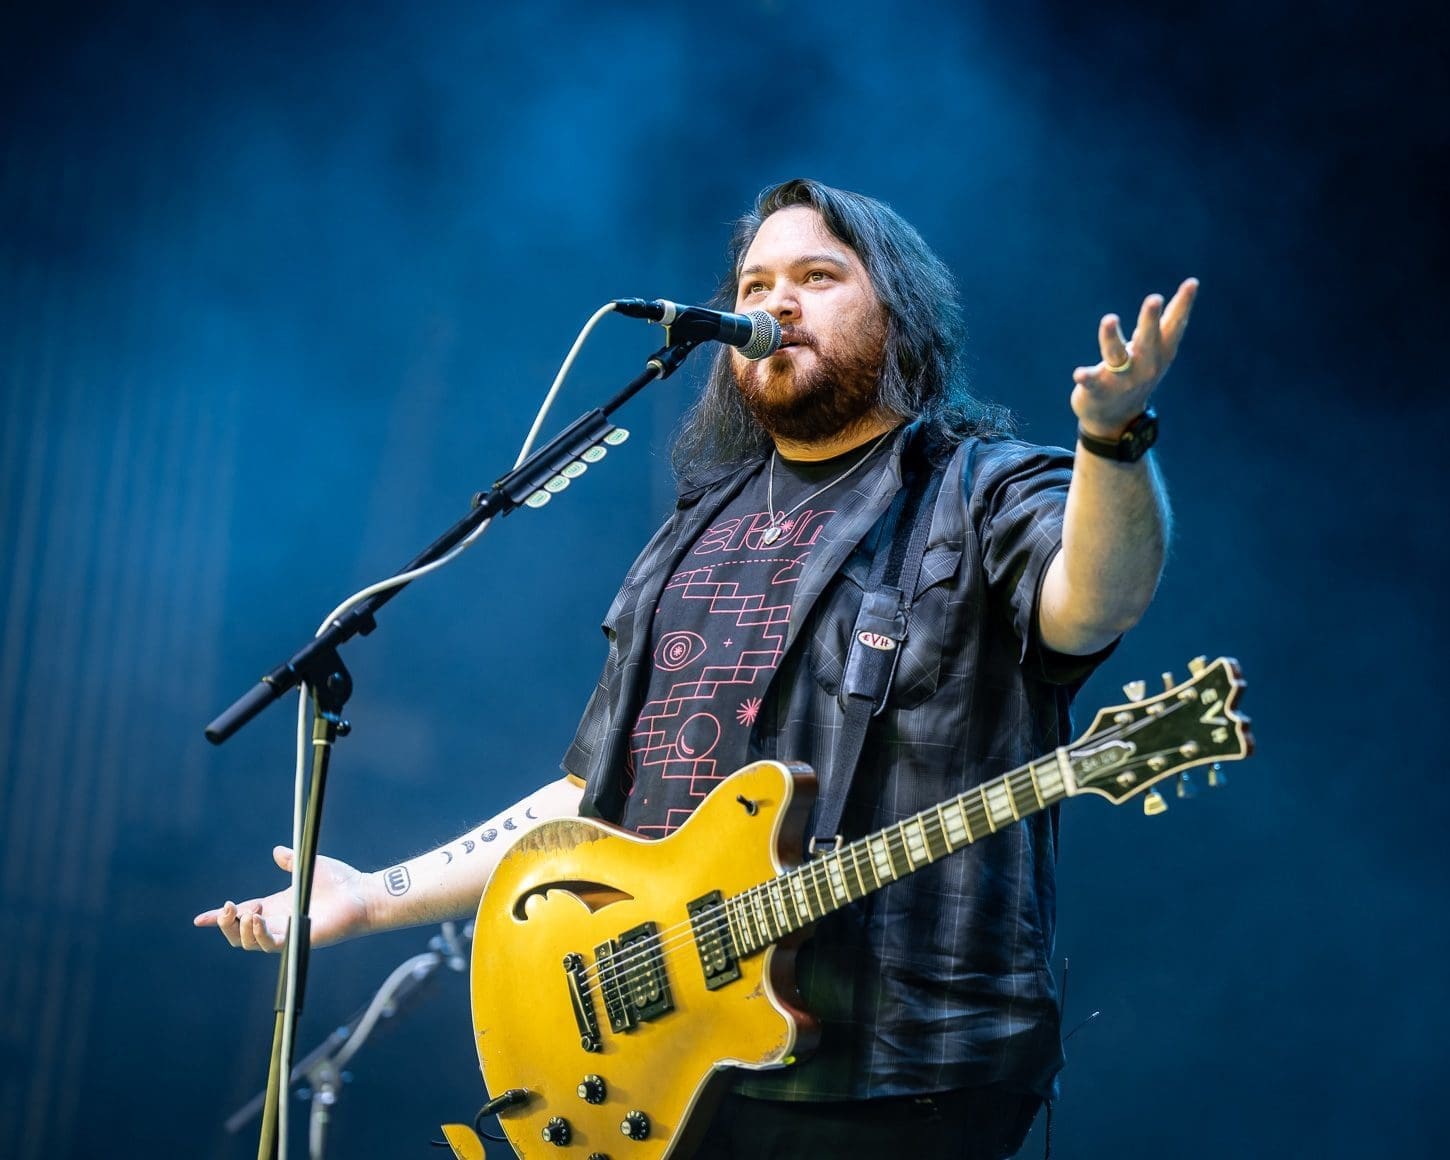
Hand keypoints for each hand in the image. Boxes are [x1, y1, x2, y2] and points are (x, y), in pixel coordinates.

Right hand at [192, 846, 372, 951]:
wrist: (362, 893)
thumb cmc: (340, 883)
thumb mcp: (309, 867)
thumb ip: (290, 861)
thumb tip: (276, 850)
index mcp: (277, 908)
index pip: (242, 916)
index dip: (220, 919)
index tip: (199, 919)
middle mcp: (278, 923)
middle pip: (240, 934)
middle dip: (226, 925)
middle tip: (228, 909)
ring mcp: (288, 933)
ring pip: (251, 943)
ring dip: (242, 930)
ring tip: (245, 914)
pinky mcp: (299, 939)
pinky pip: (272, 945)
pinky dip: (260, 935)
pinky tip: (256, 921)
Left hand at [1071, 278, 1197, 437]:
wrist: (1117, 419)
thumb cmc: (1140, 373)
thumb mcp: (1160, 349)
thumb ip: (1171, 321)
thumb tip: (1193, 283)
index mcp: (1160, 353)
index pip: (1174, 326)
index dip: (1183, 305)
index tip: (1192, 283)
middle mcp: (1144, 365)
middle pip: (1148, 340)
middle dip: (1150, 320)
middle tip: (1154, 299)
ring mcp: (1121, 379)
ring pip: (1117, 355)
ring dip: (1112, 337)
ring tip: (1110, 319)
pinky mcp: (1098, 389)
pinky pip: (1092, 382)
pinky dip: (1086, 377)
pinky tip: (1079, 373)